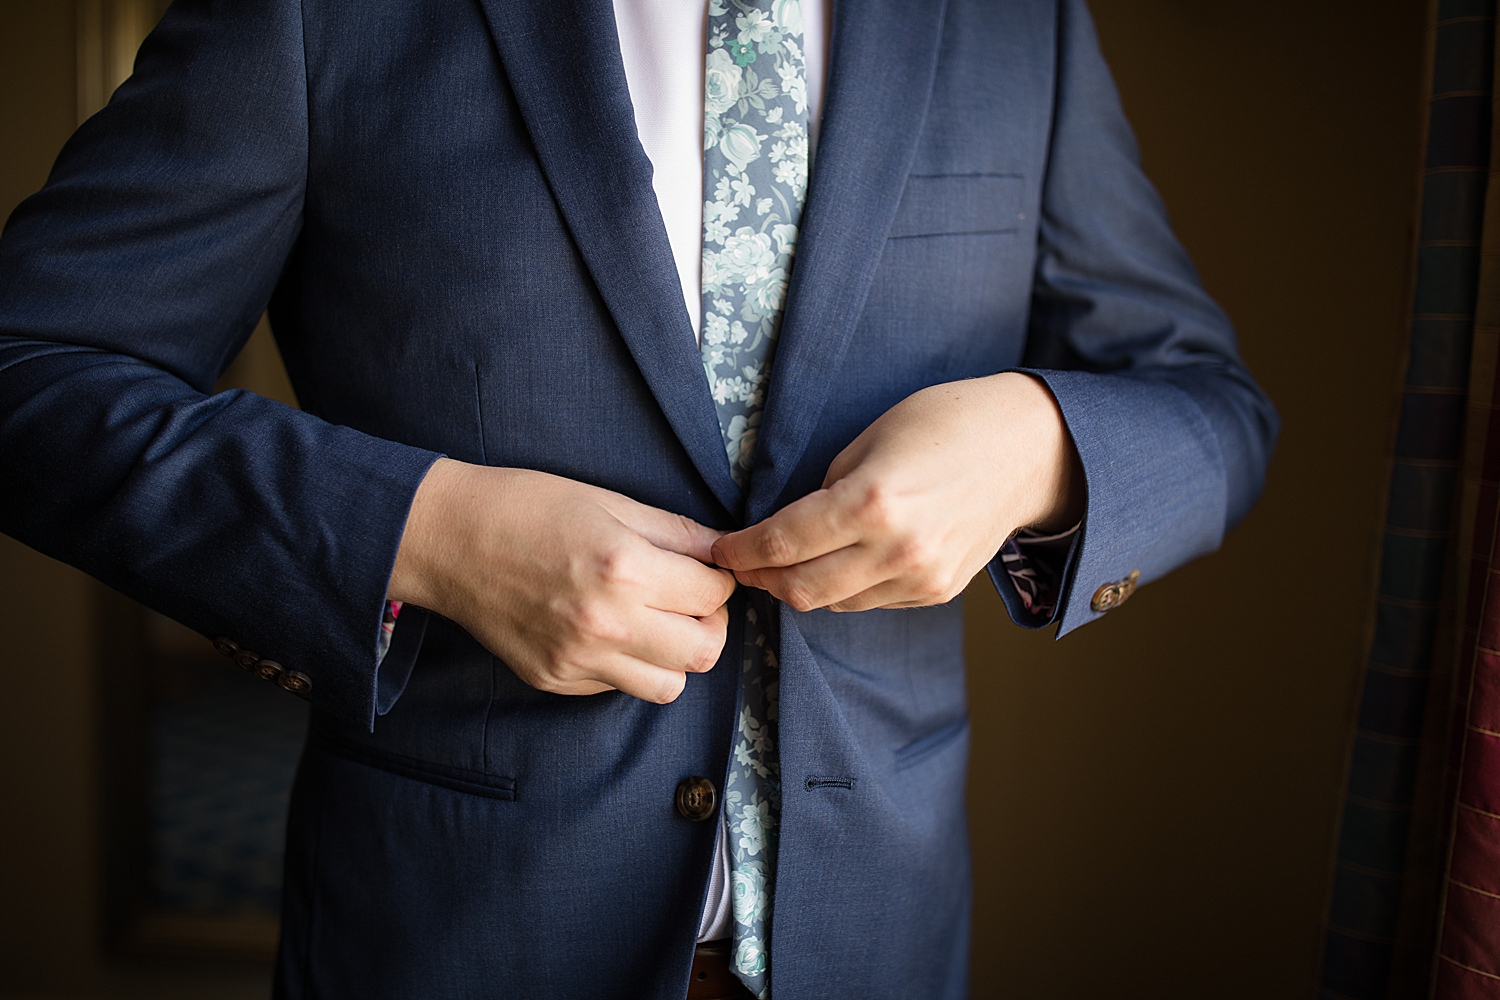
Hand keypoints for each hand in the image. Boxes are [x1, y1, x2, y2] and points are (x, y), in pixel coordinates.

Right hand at [389, 459, 736, 702]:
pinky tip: (609, 631)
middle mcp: (605, 624)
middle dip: (710, 623)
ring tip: (655, 623)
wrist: (449, 538)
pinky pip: (618, 688)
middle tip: (691, 600)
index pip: (713, 595)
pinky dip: (628, 665)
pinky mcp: (554, 679)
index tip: (706, 570)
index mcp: (624, 569)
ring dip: (674, 656)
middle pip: (703, 651)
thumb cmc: (528, 507)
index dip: (719, 579)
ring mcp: (577, 659)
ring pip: (668, 687)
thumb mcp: (610, 502)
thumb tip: (723, 550)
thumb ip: (676, 533)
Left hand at [712, 373, 1082, 611]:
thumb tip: (790, 528)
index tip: (719, 549)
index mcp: (872, 501)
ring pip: (832, 604)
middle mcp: (896, 550)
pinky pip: (869, 602)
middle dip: (760, 580)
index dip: (741, 551)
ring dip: (799, 587)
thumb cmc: (947, 423)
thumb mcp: (871, 438)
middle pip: (800, 590)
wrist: (1028, 449)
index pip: (782, 543)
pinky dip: (842, 589)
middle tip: (740, 565)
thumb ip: (827, 489)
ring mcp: (920, 578)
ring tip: (780, 565)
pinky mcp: (935, 593)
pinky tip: (837, 563)